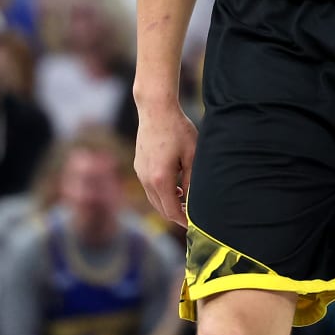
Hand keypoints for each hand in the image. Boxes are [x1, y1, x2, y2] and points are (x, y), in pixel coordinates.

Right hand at [133, 98, 196, 225]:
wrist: (155, 109)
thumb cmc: (178, 130)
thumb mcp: (192, 156)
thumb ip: (192, 181)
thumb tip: (193, 202)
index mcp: (161, 179)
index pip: (172, 211)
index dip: (184, 221)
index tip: (196, 225)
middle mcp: (146, 179)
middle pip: (161, 209)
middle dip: (176, 215)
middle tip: (193, 216)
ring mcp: (140, 172)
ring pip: (153, 199)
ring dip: (168, 204)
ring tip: (184, 201)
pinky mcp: (138, 165)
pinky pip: (148, 187)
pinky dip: (160, 193)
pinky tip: (174, 186)